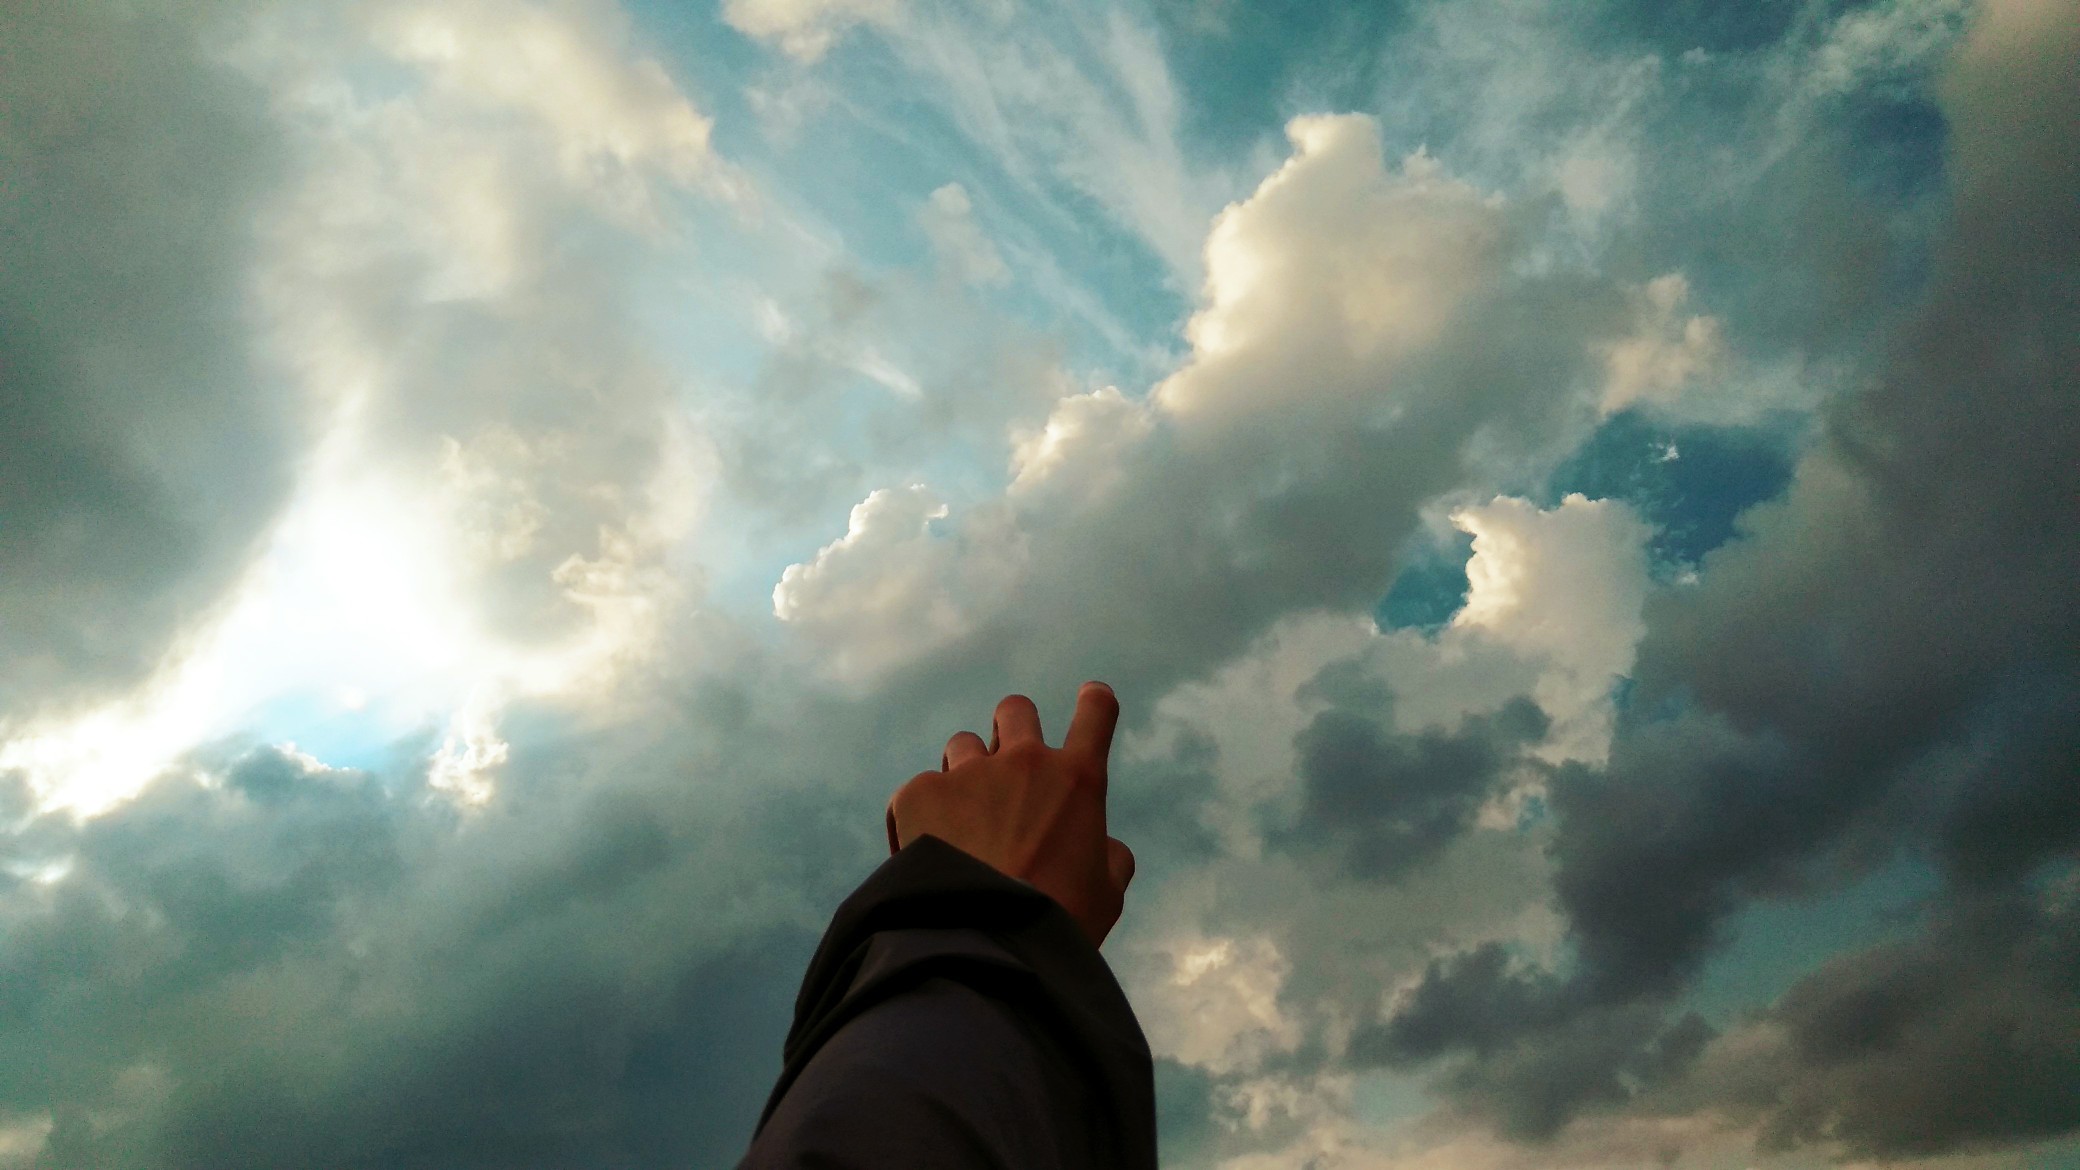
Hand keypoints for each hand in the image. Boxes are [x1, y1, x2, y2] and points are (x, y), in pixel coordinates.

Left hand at [887, 683, 1136, 947]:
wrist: (987, 943)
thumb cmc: (1058, 924)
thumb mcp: (1107, 892)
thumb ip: (1108, 856)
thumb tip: (1103, 846)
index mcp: (1078, 780)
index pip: (1096, 714)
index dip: (1093, 703)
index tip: (1090, 698)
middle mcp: (1025, 761)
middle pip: (1015, 710)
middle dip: (1012, 730)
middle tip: (1006, 764)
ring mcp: (969, 773)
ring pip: (962, 745)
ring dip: (965, 774)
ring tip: (961, 822)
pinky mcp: (919, 793)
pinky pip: (918, 790)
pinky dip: (920, 817)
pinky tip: (922, 855)